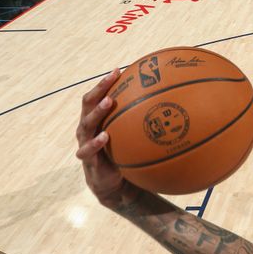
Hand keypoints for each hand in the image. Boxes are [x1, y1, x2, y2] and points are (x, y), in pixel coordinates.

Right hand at [75, 69, 128, 206]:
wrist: (111, 183)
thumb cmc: (121, 155)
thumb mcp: (131, 139)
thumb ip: (141, 125)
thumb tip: (167, 111)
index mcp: (96, 120)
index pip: (97, 96)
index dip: (105, 83)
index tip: (118, 70)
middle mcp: (87, 128)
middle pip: (88, 104)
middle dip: (99, 90)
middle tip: (111, 80)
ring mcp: (85, 143)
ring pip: (86, 124)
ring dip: (97, 112)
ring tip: (108, 102)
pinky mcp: (88, 160)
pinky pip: (88, 149)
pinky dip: (95, 142)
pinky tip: (105, 136)